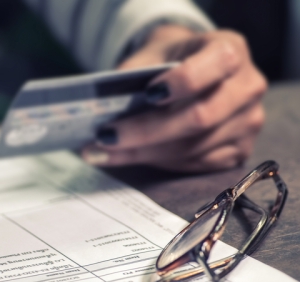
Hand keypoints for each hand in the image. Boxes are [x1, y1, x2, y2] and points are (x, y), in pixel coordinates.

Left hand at [82, 25, 267, 171]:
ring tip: (104, 151)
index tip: (147, 95)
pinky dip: (158, 163)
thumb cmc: (167, 61)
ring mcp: (248, 122)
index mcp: (230, 50)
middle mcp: (248, 86)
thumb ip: (131, 78)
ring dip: (144, 153)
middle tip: (106, 136)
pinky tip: (130, 156)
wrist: (189, 69)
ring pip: (193, 147)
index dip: (180, 84)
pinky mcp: (239, 150)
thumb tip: (99, 111)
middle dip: (147, 132)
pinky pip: (196, 164)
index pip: (212, 68)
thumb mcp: (149, 56)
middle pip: (200, 118)